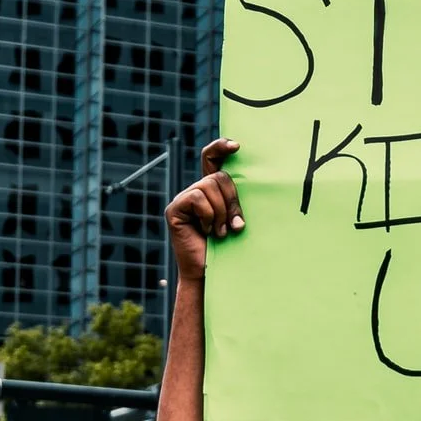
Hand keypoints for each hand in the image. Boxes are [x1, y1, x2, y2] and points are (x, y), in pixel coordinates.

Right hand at [165, 138, 244, 283]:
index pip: (212, 158)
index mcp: (210, 191)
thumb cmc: (228, 249)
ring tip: (220, 232)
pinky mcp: (175, 209)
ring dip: (221, 212)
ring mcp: (183, 199)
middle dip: (232, 200)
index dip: (220, 147)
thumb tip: (245, 182)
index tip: (237, 146)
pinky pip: (198, 198)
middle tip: (235, 225)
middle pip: (219, 176)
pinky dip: (208, 215)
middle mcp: (195, 191)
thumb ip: (235, 200)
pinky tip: (206, 232)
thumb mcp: (235, 219)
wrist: (210, 274)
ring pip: (209, 186)